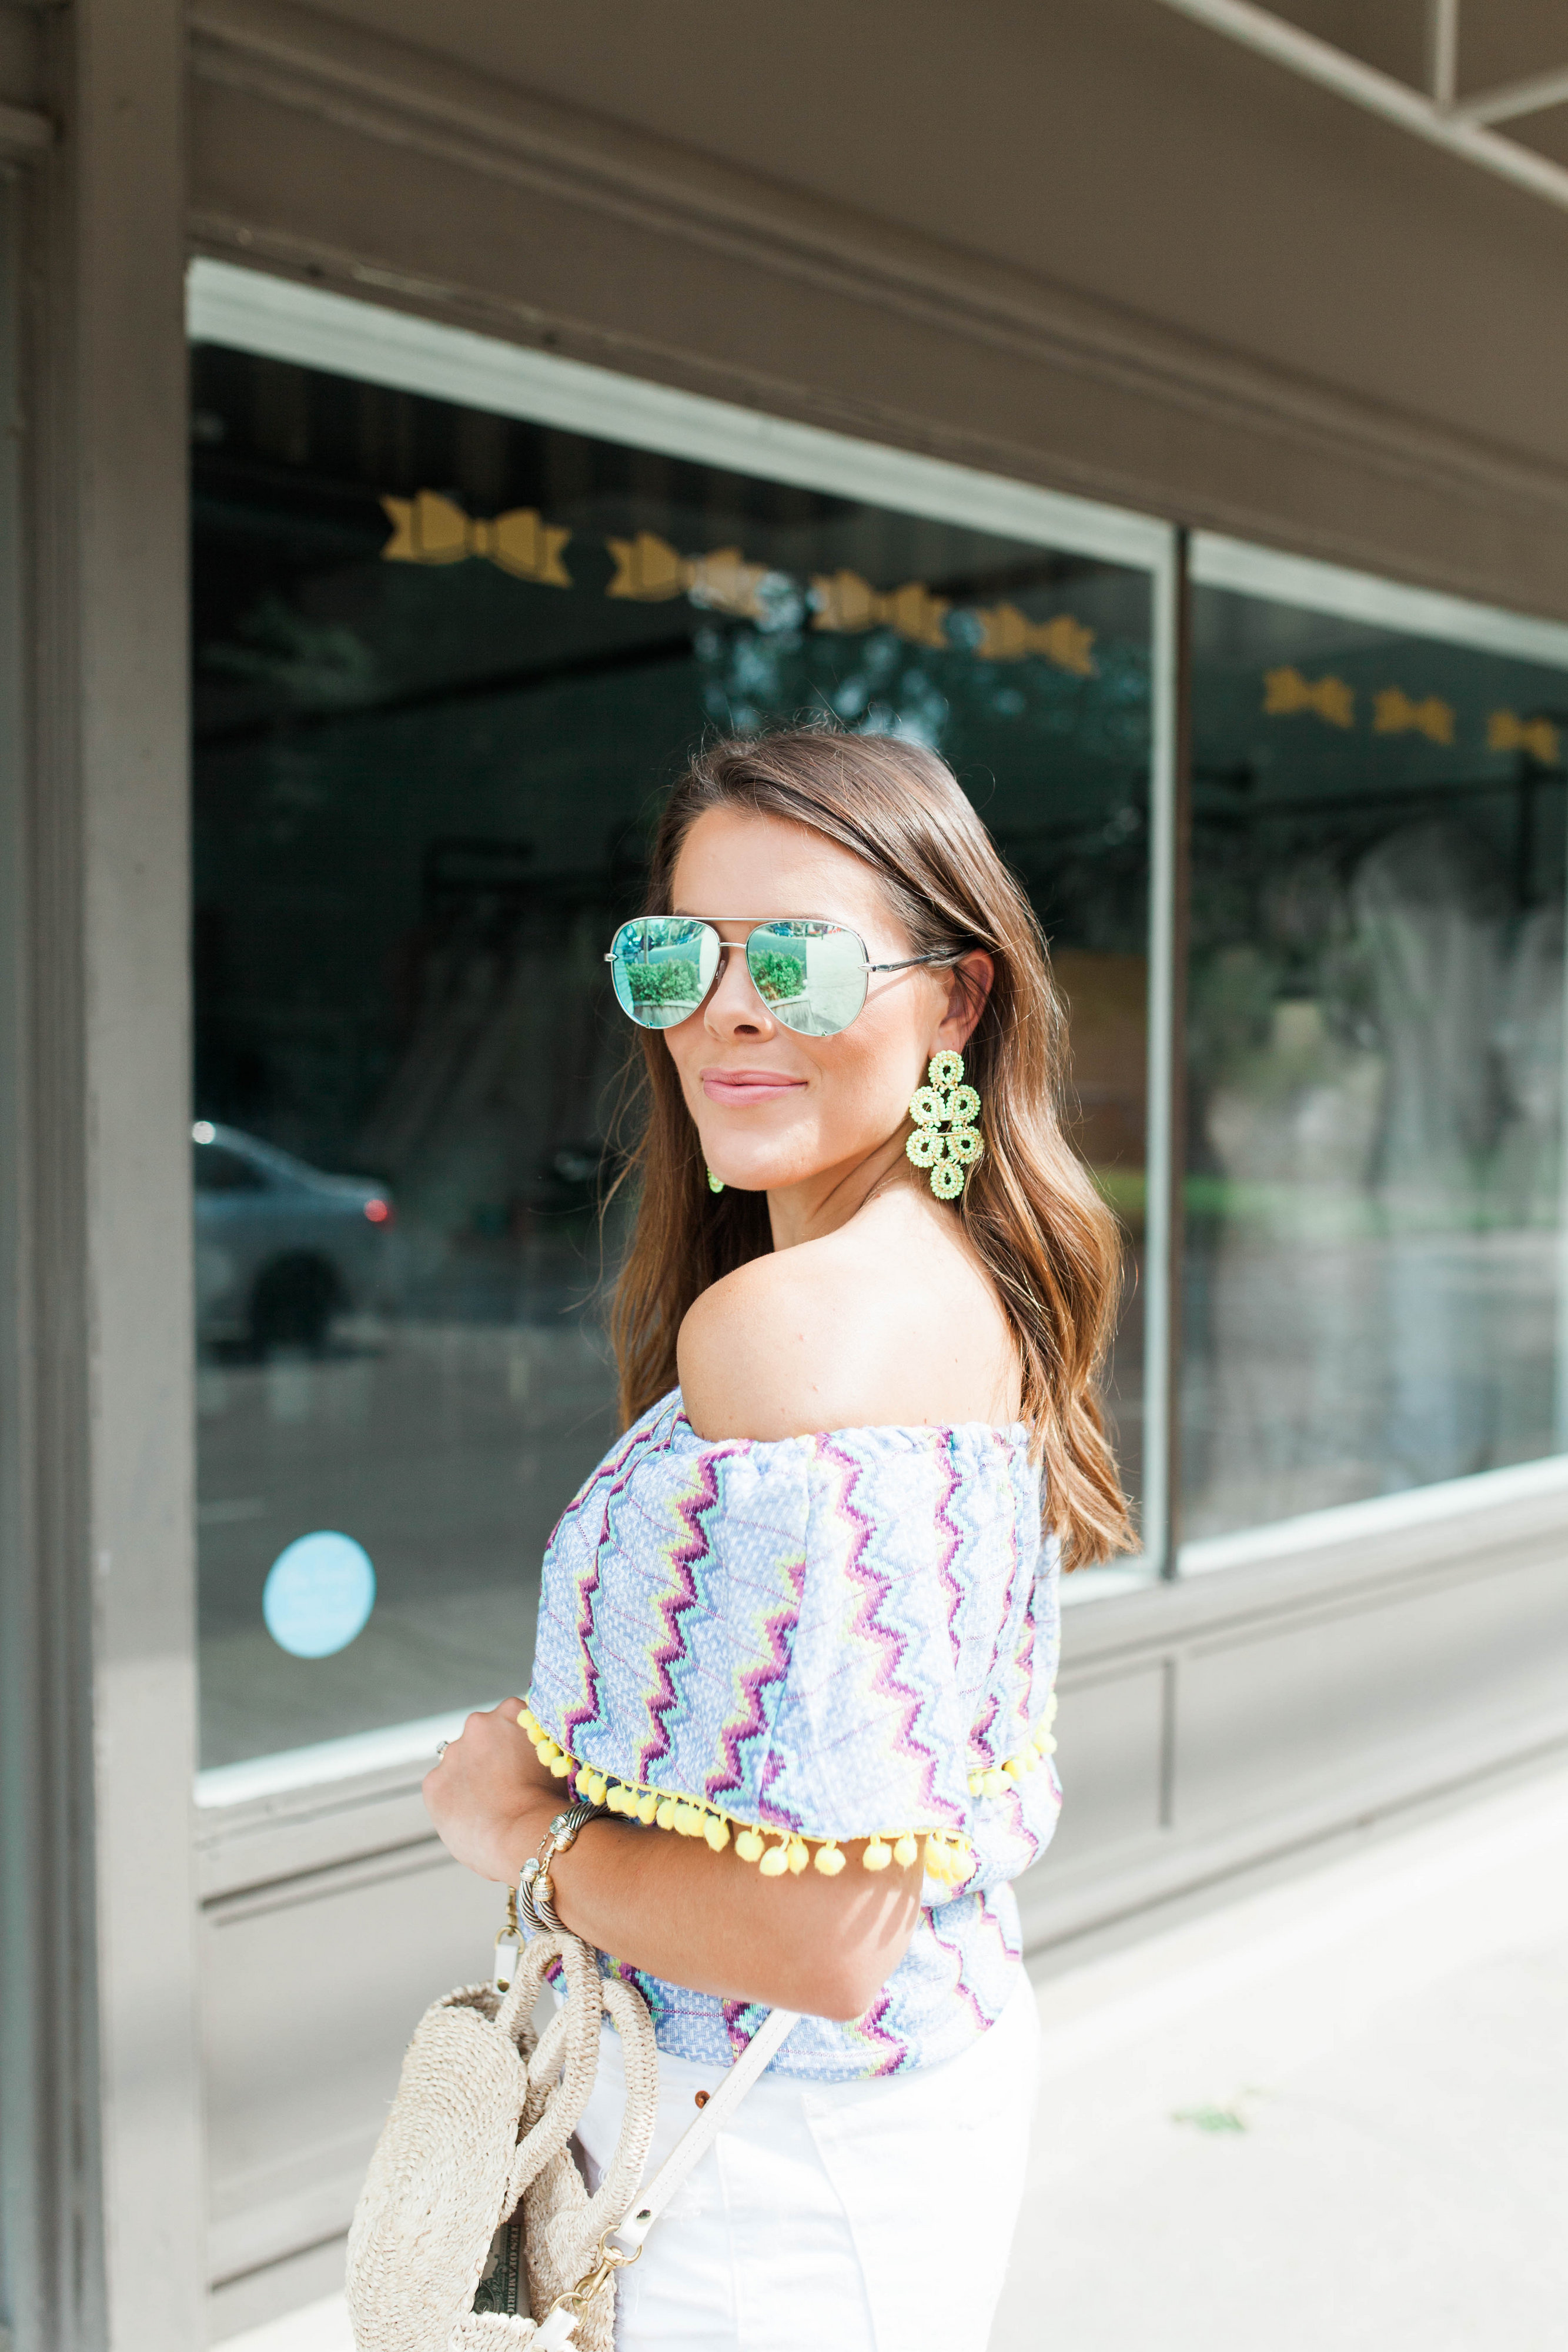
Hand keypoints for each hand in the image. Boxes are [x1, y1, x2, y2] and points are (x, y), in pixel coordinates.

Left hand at [422, 1698, 561, 1881]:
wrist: (524, 1834)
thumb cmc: (548, 1802)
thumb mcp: (553, 1759)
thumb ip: (536, 1746)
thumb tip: (531, 1754)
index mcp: (512, 1711)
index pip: (509, 1720)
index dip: (515, 1745)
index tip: (522, 1765)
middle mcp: (478, 1723)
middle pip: (481, 1739)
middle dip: (489, 1759)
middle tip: (506, 1788)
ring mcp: (452, 1753)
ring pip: (459, 1765)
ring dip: (469, 1779)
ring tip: (490, 1809)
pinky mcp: (433, 1783)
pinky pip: (442, 1790)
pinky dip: (453, 1803)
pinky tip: (473, 1820)